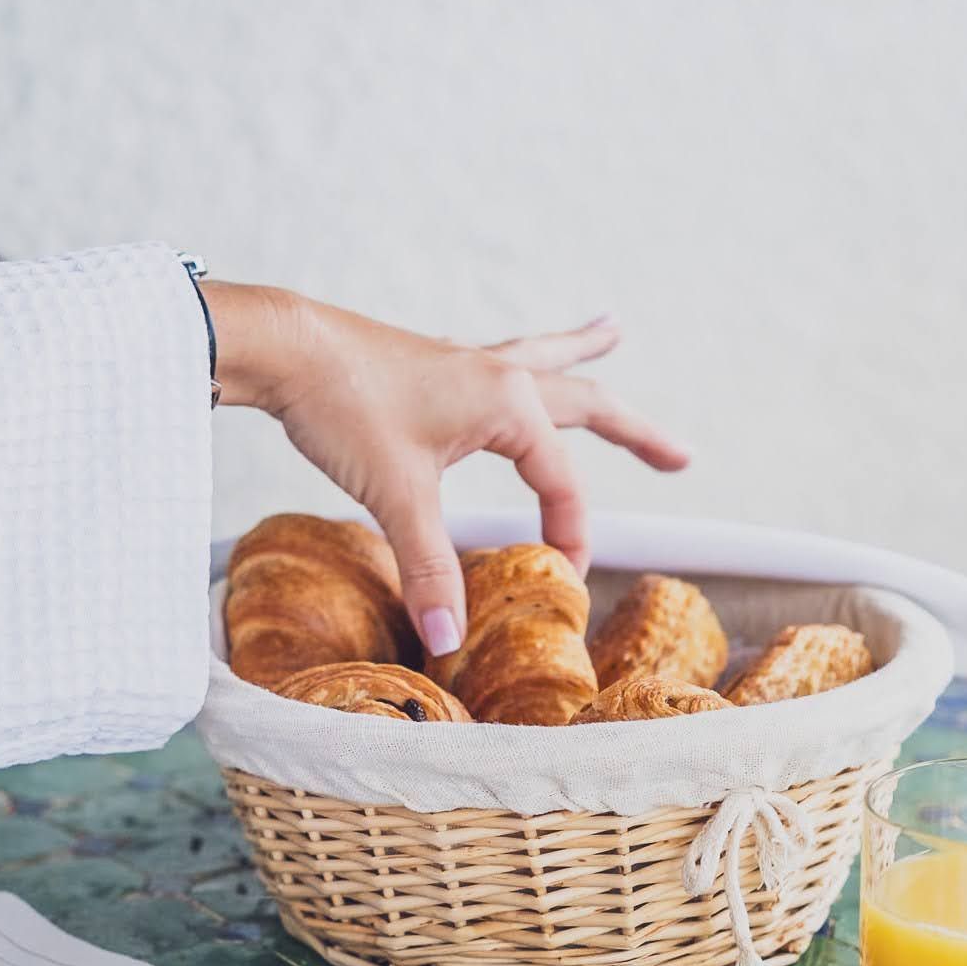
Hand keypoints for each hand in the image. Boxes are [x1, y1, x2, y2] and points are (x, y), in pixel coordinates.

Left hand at [202, 284, 689, 651]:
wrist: (284, 347)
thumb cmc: (343, 407)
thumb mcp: (395, 495)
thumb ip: (428, 566)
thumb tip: (450, 635)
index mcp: (508, 403)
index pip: (562, 483)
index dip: (569, 537)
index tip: (562, 583)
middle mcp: (498, 376)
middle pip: (586, 402)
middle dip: (635, 433)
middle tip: (682, 457)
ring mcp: (466, 366)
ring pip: (544, 362)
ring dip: (582, 355)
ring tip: (613, 330)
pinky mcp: (433, 366)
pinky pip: (498, 362)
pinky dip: (523, 360)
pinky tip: (512, 363)